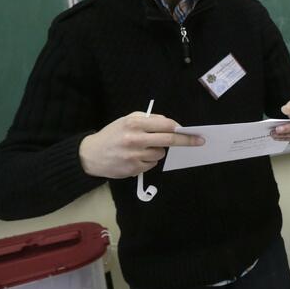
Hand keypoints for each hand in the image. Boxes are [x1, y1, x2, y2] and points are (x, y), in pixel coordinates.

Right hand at [79, 112, 202, 178]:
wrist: (90, 155)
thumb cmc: (112, 135)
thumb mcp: (126, 120)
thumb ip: (148, 120)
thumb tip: (171, 124)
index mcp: (134, 123)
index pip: (165, 124)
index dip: (179, 127)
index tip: (190, 130)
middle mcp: (135, 138)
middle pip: (169, 140)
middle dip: (186, 140)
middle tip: (199, 141)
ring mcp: (135, 155)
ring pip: (161, 153)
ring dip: (157, 151)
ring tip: (141, 148)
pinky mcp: (134, 168)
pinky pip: (152, 164)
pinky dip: (148, 160)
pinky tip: (135, 157)